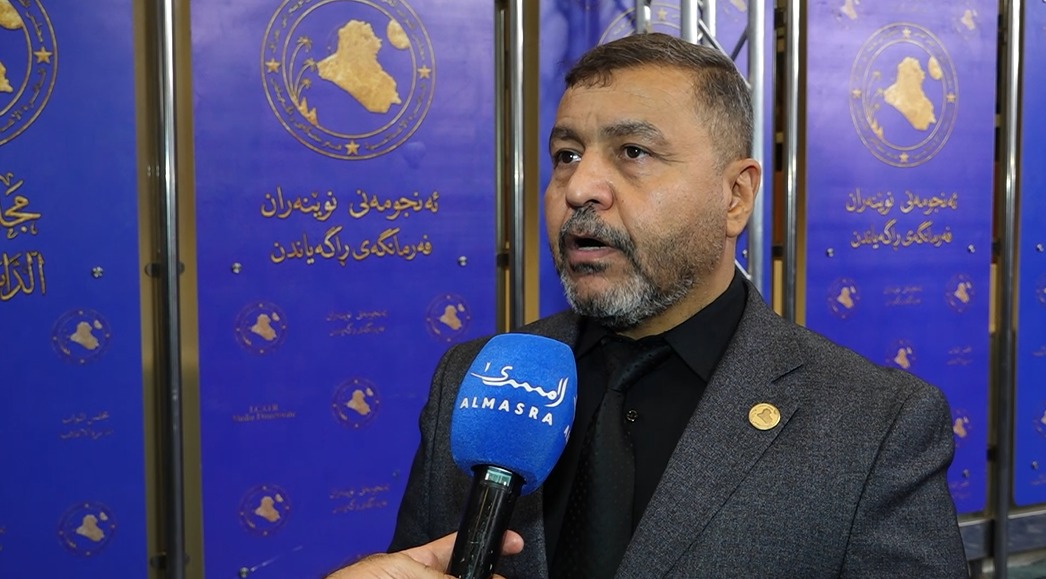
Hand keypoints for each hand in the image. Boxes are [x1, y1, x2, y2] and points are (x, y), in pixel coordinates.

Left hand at [326, 531, 523, 578]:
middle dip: (485, 573)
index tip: (512, 543)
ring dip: (481, 578)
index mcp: (416, 564)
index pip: (459, 548)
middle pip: (464, 573)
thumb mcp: (399, 570)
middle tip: (503, 577)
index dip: (486, 544)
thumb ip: (436, 573)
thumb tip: (464, 576)